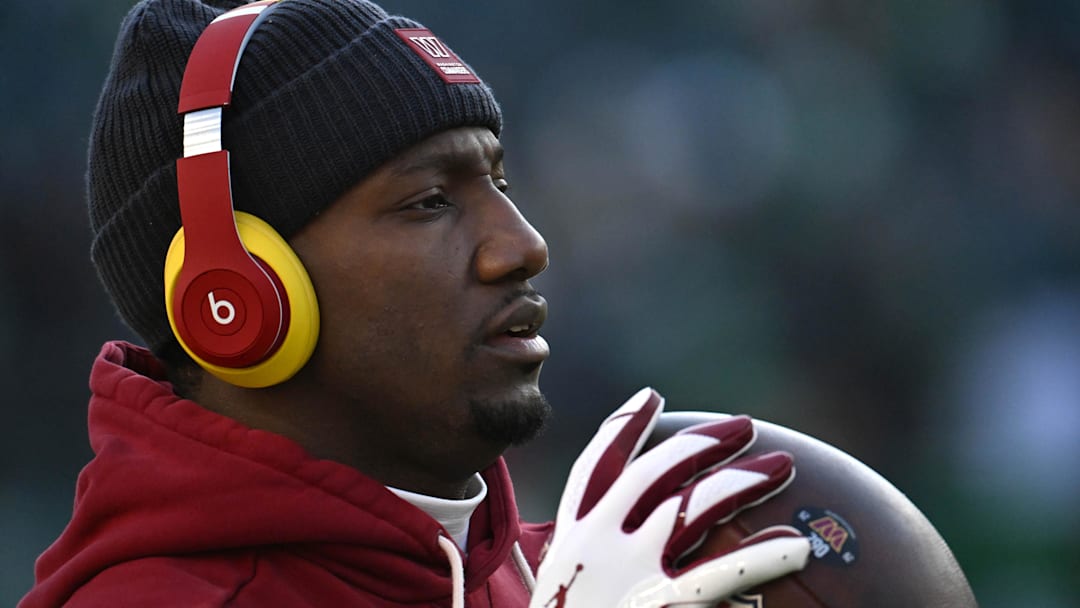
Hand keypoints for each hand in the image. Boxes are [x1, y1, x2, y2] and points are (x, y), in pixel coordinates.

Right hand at [530, 388, 809, 607]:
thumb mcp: (561, 593)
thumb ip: (582, 563)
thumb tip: (611, 544)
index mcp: (569, 539)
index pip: (596, 467)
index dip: (624, 427)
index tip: (650, 396)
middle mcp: (595, 544)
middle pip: (652, 472)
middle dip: (700, 441)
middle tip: (742, 425)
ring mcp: (625, 572)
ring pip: (692, 506)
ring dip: (742, 480)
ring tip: (783, 466)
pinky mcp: (655, 605)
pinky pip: (722, 575)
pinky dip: (763, 559)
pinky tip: (797, 548)